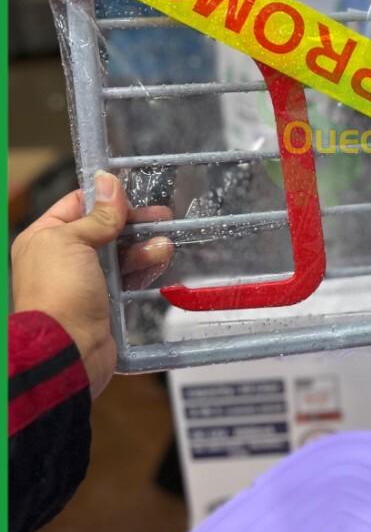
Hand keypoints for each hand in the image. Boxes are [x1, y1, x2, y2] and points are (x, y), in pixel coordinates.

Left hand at [11, 172, 173, 397]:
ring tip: (164, 245)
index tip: (135, 192)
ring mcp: (85, 281)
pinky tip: (161, 261)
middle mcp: (63, 259)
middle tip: (163, 217)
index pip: (78, 205)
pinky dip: (144, 268)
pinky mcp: (105, 302)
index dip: (106, 198)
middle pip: (104, 229)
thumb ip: (97, 215)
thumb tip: (108, 182)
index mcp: (45, 238)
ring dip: (143, 247)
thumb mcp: (73, 242)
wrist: (67, 350)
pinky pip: (128, 278)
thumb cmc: (59, 292)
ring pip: (121, 254)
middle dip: (133, 223)